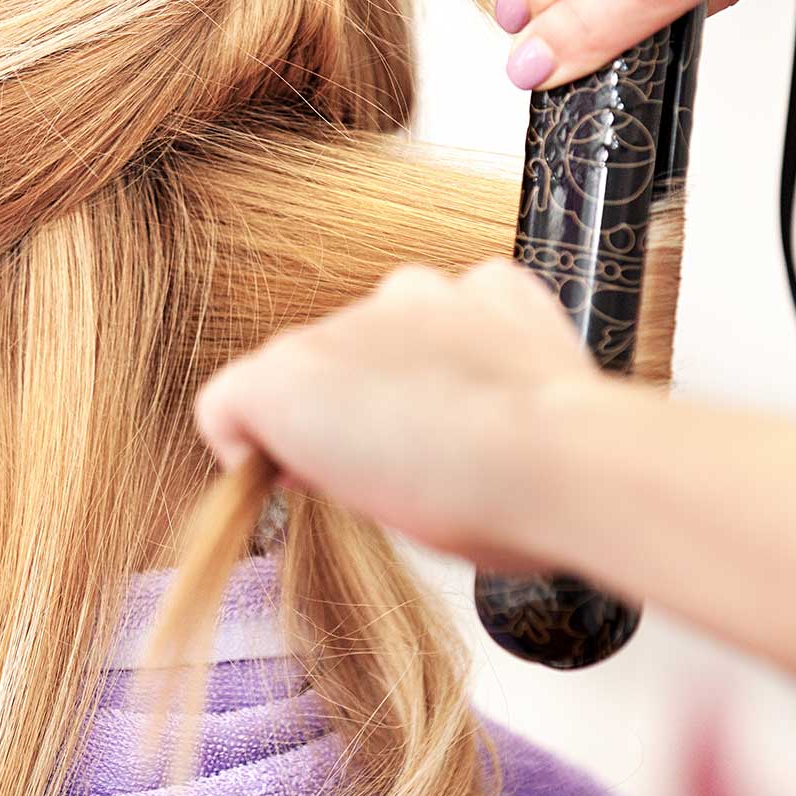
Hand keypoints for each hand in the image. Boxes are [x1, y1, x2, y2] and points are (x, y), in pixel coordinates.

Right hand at [194, 260, 601, 569]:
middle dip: (345, 407)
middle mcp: (346, 319)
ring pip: (393, 326)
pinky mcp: (490, 289)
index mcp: (291, 376)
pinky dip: (475, 337)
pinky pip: (466, 304)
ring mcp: (423, 296)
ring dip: (408, 367)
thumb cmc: (465, 502)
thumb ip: (320, 463)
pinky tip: (497, 387)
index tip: (306, 481)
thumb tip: (327, 455)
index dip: (267, 450)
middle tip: (391, 469)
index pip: (236, 400)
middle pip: (321, 362)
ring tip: (455, 430)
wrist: (559, 462)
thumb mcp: (358, 507)